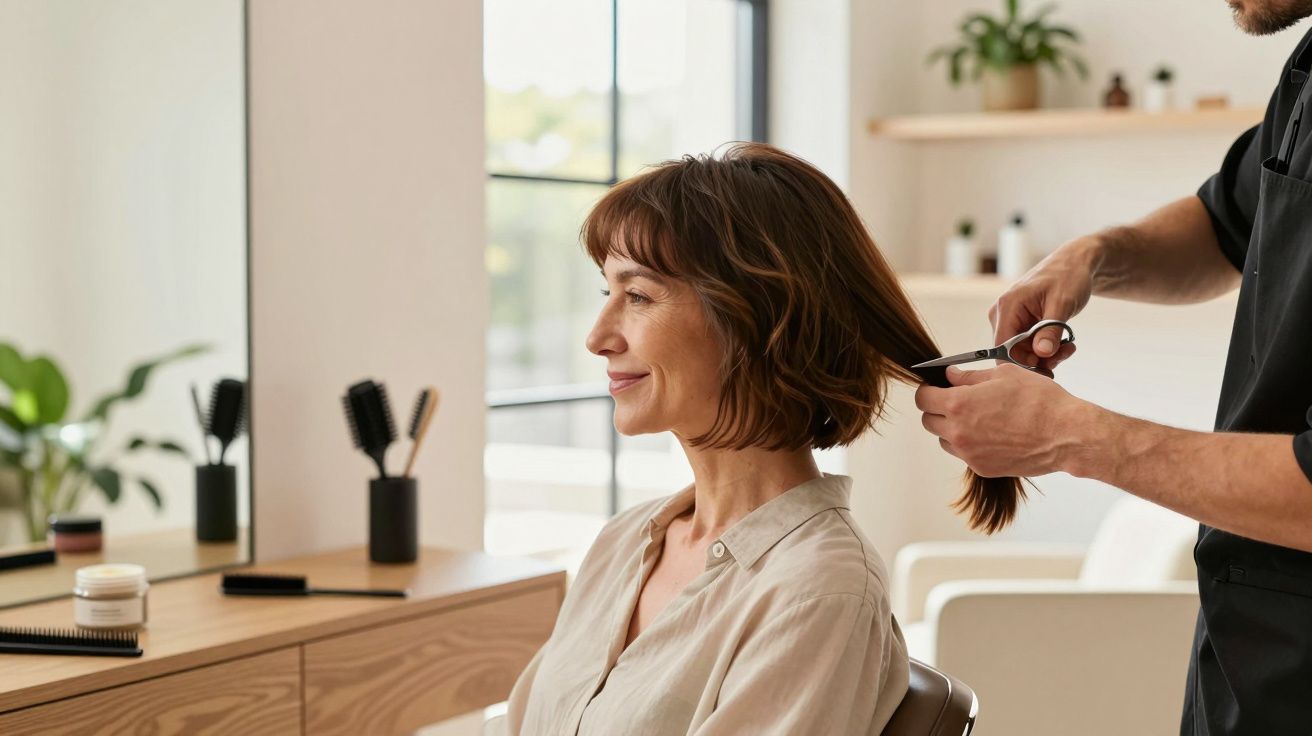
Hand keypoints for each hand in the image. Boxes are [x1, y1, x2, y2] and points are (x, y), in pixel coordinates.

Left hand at [914, 364, 1091, 477]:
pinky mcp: (982, 468)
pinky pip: (964, 454)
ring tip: (978, 418)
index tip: (936, 388)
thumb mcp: (1003, 375)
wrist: (1066, 434)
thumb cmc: (1039, 400)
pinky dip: (970, 444)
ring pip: (944, 439)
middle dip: (937, 409)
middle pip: (928, 421)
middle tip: (957, 401)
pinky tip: (991, 433)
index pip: (923, 399)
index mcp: (959, 405)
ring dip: (952, 428)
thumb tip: (950, 375)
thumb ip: (970, 376)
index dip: (928, 390)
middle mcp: (958, 432)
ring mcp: (969, 454)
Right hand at [989, 237, 1098, 372]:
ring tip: (1068, 348)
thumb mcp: (1062, 303)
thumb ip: (1051, 330)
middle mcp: (1002, 314)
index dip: (1021, 362)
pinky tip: (1064, 344)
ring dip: (1045, 356)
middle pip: (1011, 352)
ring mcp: (1010, 319)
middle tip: (1063, 355)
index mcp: (1008, 306)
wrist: (1075, 264)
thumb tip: (1041, 354)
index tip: (1047, 367)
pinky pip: (1028, 346)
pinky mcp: (1020, 324)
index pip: (1002, 347)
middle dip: (1037, 360)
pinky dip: (1046, 349)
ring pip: (1021, 352)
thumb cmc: (1068, 276)